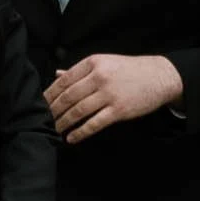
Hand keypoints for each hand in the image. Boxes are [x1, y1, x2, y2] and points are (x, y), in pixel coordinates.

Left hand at [46, 51, 183, 141]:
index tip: (40, 103)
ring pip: (78, 111)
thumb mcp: (105, 62)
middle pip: (68, 96)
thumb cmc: (130, 70)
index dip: (49, 94)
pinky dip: (80, 132)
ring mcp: (109, 94)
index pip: (64, 80)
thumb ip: (80, 70)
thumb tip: (56, 74)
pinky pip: (94, 123)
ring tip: (54, 129)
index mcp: (93, 63)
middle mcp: (100, 77)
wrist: (160, 76)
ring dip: (63, 122)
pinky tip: (72, 138)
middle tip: (42, 119)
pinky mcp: (119, 110)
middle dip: (53, 110)